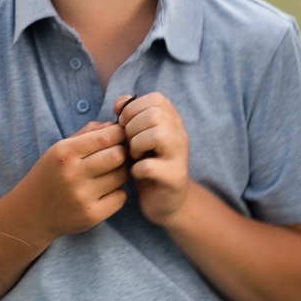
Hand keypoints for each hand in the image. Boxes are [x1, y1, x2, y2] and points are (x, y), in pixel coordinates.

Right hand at [15, 122, 129, 238]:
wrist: (30, 213)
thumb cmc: (49, 175)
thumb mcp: (60, 149)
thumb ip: (87, 133)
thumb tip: (115, 125)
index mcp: (64, 153)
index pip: (106, 137)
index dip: (119, 134)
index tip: (118, 137)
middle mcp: (72, 174)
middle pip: (118, 155)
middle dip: (121, 153)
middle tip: (116, 156)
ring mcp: (82, 197)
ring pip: (121, 176)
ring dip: (119, 173)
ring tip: (107, 174)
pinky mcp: (91, 216)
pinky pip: (120, 197)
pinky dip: (117, 193)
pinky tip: (103, 193)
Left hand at [114, 93, 191, 221]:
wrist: (165, 201)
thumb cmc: (147, 165)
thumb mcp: (137, 137)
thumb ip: (131, 117)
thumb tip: (120, 102)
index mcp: (172, 122)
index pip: (156, 99)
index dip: (134, 108)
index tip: (124, 124)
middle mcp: (180, 136)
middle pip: (156, 115)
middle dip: (133, 127)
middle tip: (128, 143)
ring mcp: (179, 157)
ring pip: (158, 135)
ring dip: (137, 144)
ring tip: (134, 156)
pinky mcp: (174, 178)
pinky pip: (150, 166)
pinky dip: (137, 169)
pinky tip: (136, 173)